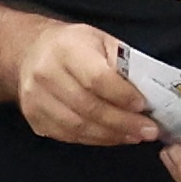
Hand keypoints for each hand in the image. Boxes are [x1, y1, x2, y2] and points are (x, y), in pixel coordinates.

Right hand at [13, 18, 162, 149]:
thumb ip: (122, 65)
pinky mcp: (33, 117)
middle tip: (149, 130)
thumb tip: (148, 95)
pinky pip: (67, 135)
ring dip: (111, 135)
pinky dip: (95, 139)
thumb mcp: (102, 42)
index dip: (122, 95)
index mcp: (66, 49)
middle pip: (87, 106)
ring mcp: (35, 98)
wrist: (31, 51)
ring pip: (77, 126)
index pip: (96, 78)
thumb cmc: (76, 46)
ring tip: (135, 136)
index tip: (144, 106)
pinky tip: (113, 136)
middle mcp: (45, 74)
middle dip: (123, 122)